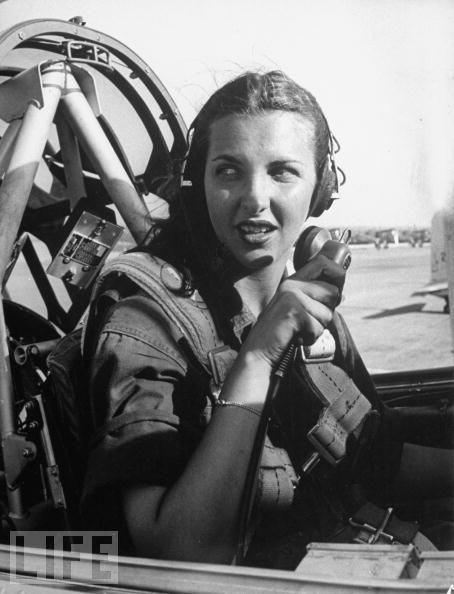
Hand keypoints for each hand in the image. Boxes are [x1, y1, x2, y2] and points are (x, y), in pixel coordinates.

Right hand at [242, 254, 345, 368]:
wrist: (259, 348)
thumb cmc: (281, 330)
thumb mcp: (298, 307)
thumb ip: (317, 298)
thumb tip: (342, 294)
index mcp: (294, 281)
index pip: (323, 262)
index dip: (337, 273)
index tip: (335, 290)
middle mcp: (293, 285)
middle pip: (333, 291)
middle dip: (327, 311)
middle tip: (307, 319)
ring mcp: (292, 297)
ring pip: (328, 313)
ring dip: (318, 327)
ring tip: (300, 328)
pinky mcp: (294, 313)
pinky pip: (318, 327)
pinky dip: (310, 337)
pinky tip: (296, 335)